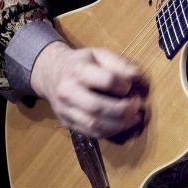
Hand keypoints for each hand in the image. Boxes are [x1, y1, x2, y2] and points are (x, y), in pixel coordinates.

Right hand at [30, 41, 146, 138]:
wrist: (51, 73)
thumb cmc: (80, 62)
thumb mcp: (99, 54)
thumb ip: (119, 63)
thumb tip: (136, 76)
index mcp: (77, 69)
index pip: (106, 80)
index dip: (123, 85)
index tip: (129, 86)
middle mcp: (67, 90)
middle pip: (97, 106)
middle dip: (122, 111)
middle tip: (137, 109)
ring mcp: (65, 108)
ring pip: (92, 124)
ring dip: (118, 125)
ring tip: (133, 120)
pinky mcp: (66, 122)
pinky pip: (89, 133)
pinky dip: (108, 132)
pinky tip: (120, 126)